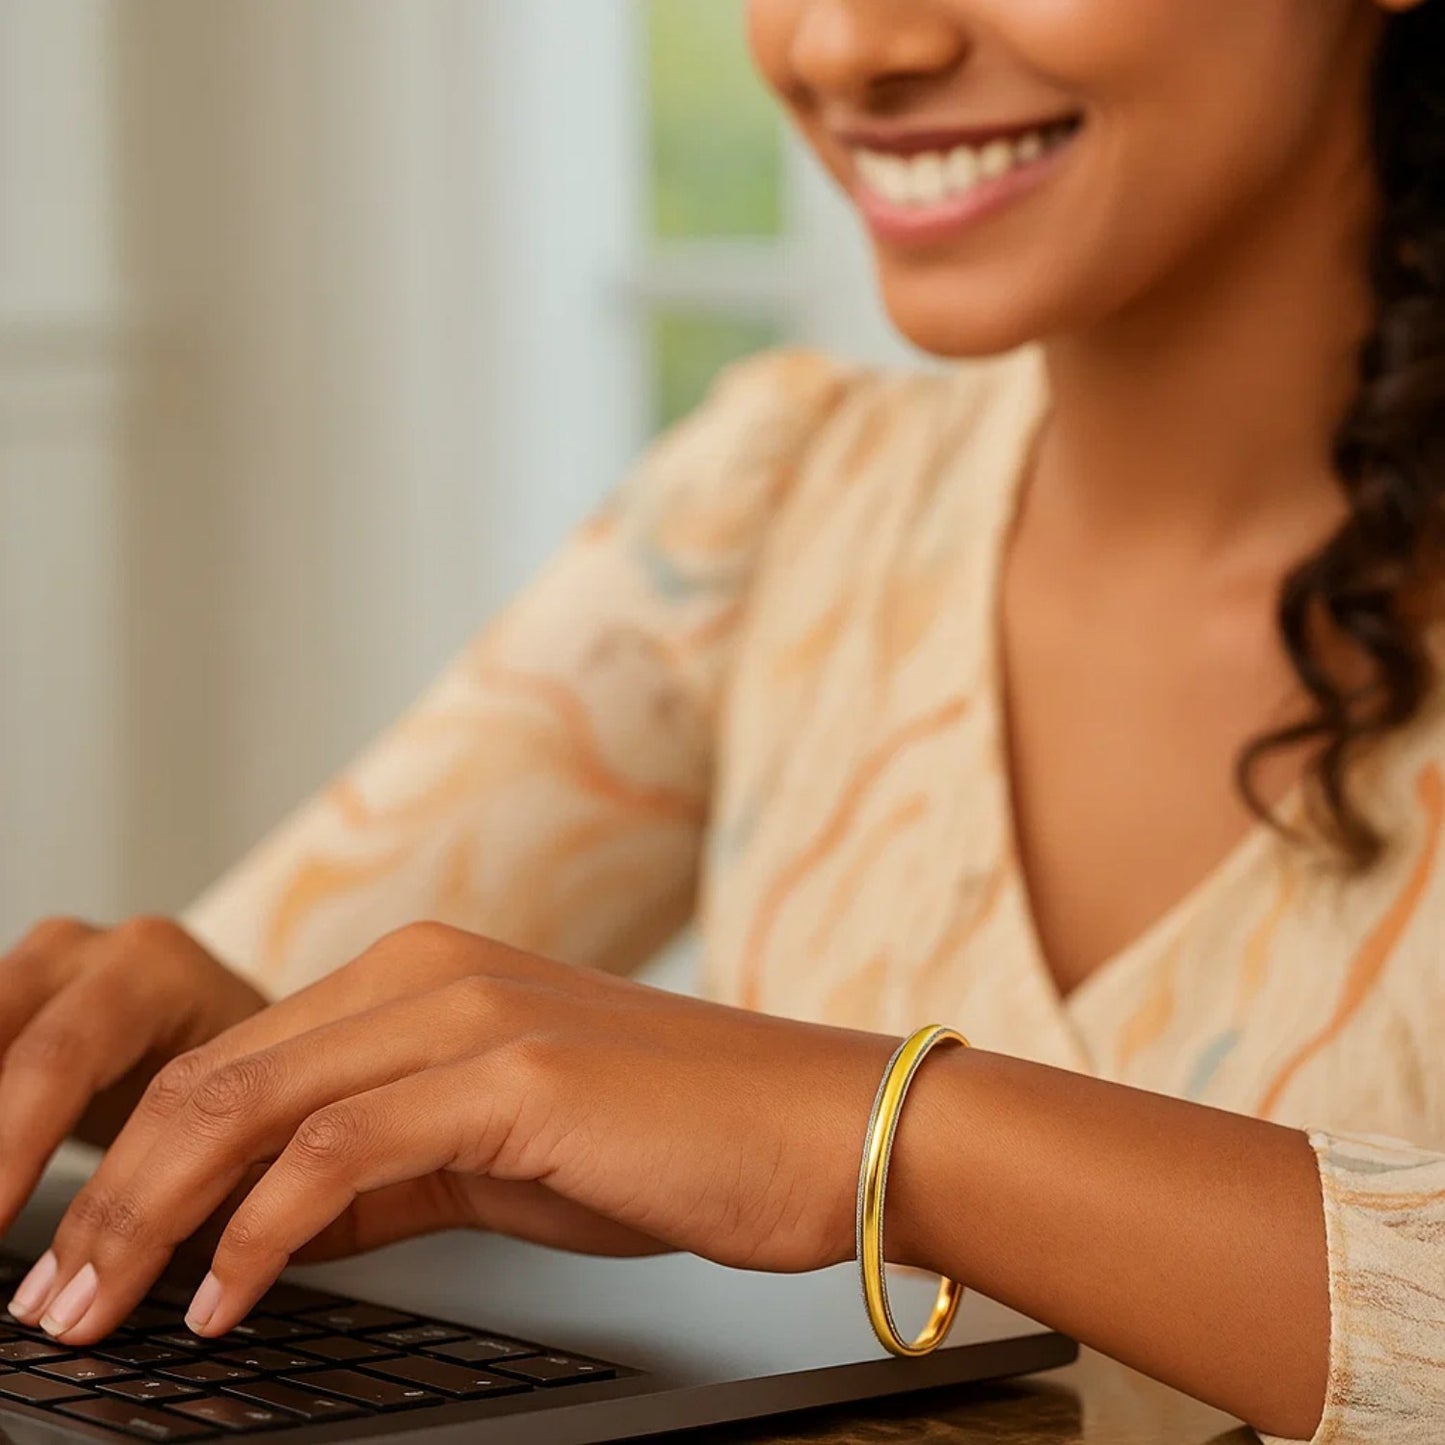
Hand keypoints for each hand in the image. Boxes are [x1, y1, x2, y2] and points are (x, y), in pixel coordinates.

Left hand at [12, 922, 902, 1344]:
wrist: (815, 1123)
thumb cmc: (671, 1138)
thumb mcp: (500, 1150)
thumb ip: (388, 1166)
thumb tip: (272, 1224)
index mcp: (428, 975)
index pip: (242, 1059)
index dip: (141, 1160)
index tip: (85, 1254)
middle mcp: (435, 972)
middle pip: (223, 1074)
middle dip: (115, 1193)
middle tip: (49, 1298)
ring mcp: (474, 1013)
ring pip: (259, 1102)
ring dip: (155, 1216)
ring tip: (94, 1310)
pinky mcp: (516, 1072)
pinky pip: (343, 1149)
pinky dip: (260, 1232)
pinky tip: (225, 1300)